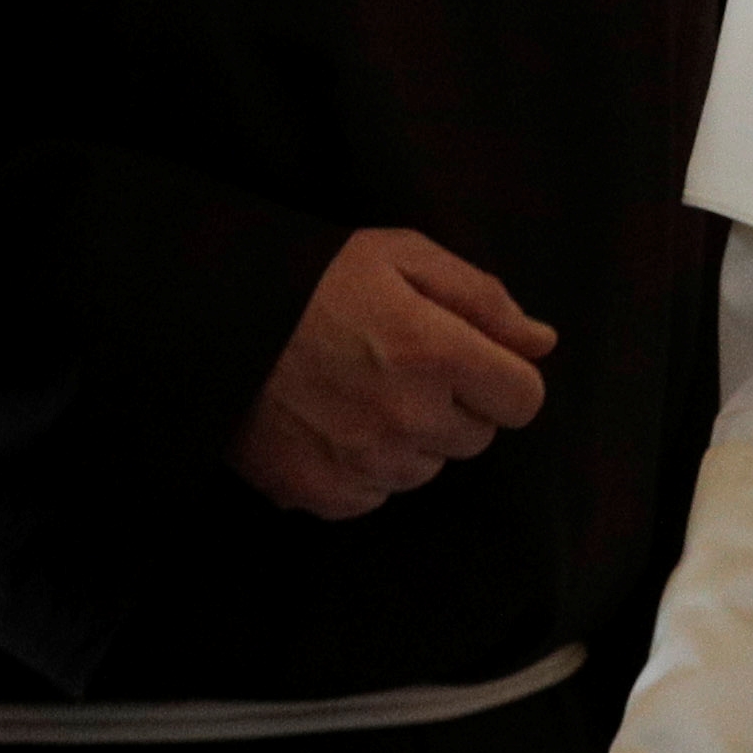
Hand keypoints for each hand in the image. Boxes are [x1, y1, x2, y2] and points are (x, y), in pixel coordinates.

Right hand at [232, 228, 554, 522]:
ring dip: (408, 438)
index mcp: (436, 353)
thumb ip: (482, 299)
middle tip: (398, 366)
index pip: (523, 399)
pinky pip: (374, 495)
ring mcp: (363, 463)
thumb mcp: (403, 257)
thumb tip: (542, 343)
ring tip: (358, 390)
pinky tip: (330, 423)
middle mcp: (408, 417)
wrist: (210, 319)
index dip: (500, 376)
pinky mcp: (320, 493)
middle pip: (475, 437)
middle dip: (452, 405)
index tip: (467, 360)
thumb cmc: (312, 279)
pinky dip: (361, 469)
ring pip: (425, 468)